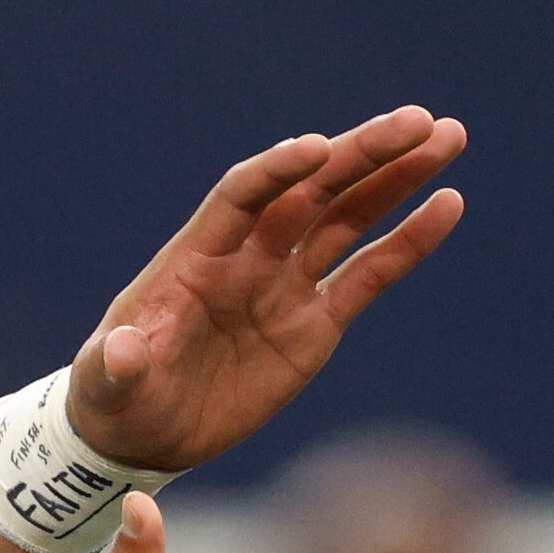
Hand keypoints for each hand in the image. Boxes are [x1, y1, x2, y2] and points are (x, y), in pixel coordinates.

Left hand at [70, 108, 464, 471]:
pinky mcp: (315, 322)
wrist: (142, 431)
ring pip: (348, 217)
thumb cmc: (113, 395)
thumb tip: (123, 349)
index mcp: (196, 254)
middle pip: (311, 189)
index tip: (320, 148)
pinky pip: (368, 274)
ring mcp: (284, 284)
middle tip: (420, 121)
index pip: (244, 194)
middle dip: (362, 153)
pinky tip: (448, 203)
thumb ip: (117, 363)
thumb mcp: (105, 381)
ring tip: (448, 135)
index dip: (279, 170)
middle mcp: (247, 255)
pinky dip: (408, 241)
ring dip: (396, 177)